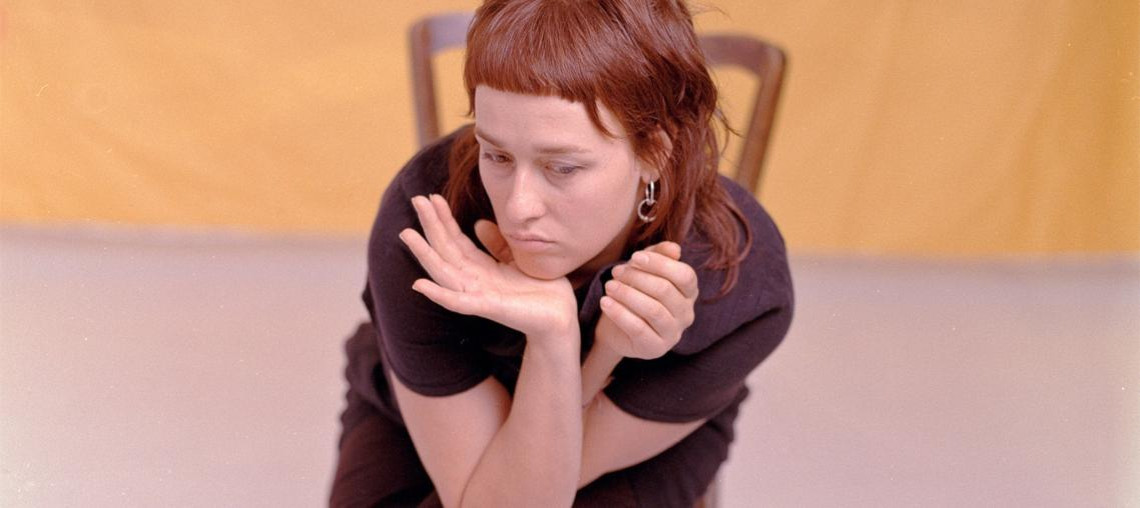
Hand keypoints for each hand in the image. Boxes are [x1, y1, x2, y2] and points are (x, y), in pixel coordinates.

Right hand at [398, 194, 577, 338]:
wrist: (561, 317)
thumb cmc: (542, 291)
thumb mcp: (517, 259)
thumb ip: (497, 244)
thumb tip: (478, 224)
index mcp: (481, 269)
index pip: (455, 241)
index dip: (442, 219)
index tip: (430, 197)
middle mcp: (474, 281)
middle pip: (445, 250)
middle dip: (430, 225)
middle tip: (415, 199)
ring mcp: (479, 296)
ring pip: (444, 272)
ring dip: (424, 254)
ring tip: (407, 234)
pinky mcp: (489, 308)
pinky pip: (459, 302)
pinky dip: (439, 294)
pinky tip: (419, 285)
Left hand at [595, 242, 697, 359]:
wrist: (617, 328)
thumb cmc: (635, 292)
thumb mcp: (645, 268)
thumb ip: (659, 254)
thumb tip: (674, 249)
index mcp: (689, 293)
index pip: (685, 276)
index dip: (660, 264)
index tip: (635, 257)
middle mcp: (687, 314)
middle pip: (666, 291)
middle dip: (637, 277)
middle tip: (615, 272)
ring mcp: (673, 334)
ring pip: (653, 310)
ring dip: (628, 294)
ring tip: (609, 286)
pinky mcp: (655, 349)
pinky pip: (638, 329)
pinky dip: (620, 313)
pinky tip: (605, 302)